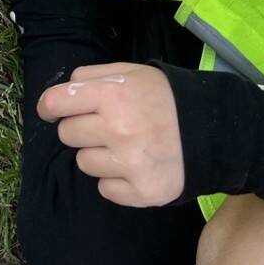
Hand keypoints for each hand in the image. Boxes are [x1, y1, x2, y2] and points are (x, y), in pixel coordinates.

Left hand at [36, 63, 184, 207]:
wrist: (214, 131)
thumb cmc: (165, 98)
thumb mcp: (130, 73)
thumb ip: (92, 78)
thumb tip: (57, 97)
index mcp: (112, 95)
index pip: (56, 102)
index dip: (49, 107)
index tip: (52, 111)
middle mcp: (118, 129)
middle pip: (67, 134)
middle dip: (82, 129)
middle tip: (108, 126)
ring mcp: (129, 163)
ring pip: (83, 163)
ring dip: (99, 155)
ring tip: (126, 146)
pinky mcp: (141, 191)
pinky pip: (105, 188)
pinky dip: (116, 180)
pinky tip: (136, 167)